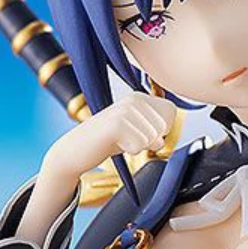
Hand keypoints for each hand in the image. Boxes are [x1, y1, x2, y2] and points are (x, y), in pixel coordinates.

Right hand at [43, 93, 177, 182]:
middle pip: (163, 129)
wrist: (76, 149)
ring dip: (137, 146)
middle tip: (126, 138)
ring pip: (152, 139)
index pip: (171, 113)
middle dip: (148, 141)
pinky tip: (114, 144)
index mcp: (139, 97)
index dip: (160, 130)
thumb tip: (161, 142)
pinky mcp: (116, 124)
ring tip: (119, 140)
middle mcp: (133, 99)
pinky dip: (129, 150)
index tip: (138, 131)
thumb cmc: (107, 141)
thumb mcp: (136, 135)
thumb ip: (155, 136)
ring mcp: (124, 110)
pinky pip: (139, 146)